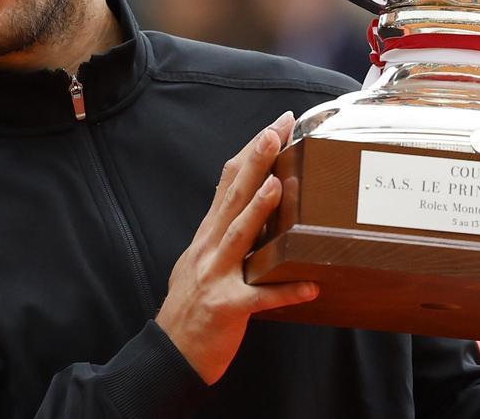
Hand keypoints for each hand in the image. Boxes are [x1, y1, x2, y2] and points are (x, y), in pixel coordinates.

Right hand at [155, 111, 318, 384]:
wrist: (169, 354)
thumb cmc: (191, 307)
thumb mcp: (200, 261)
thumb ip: (221, 234)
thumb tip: (248, 205)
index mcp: (206, 236)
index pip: (227, 184)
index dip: (250, 153)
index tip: (274, 126)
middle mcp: (208, 250)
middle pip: (233, 198)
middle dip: (255, 163)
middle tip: (276, 130)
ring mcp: (216, 277)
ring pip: (239, 237)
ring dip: (258, 210)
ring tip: (279, 184)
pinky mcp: (227, 308)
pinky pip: (261, 298)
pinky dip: (286, 292)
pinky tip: (310, 286)